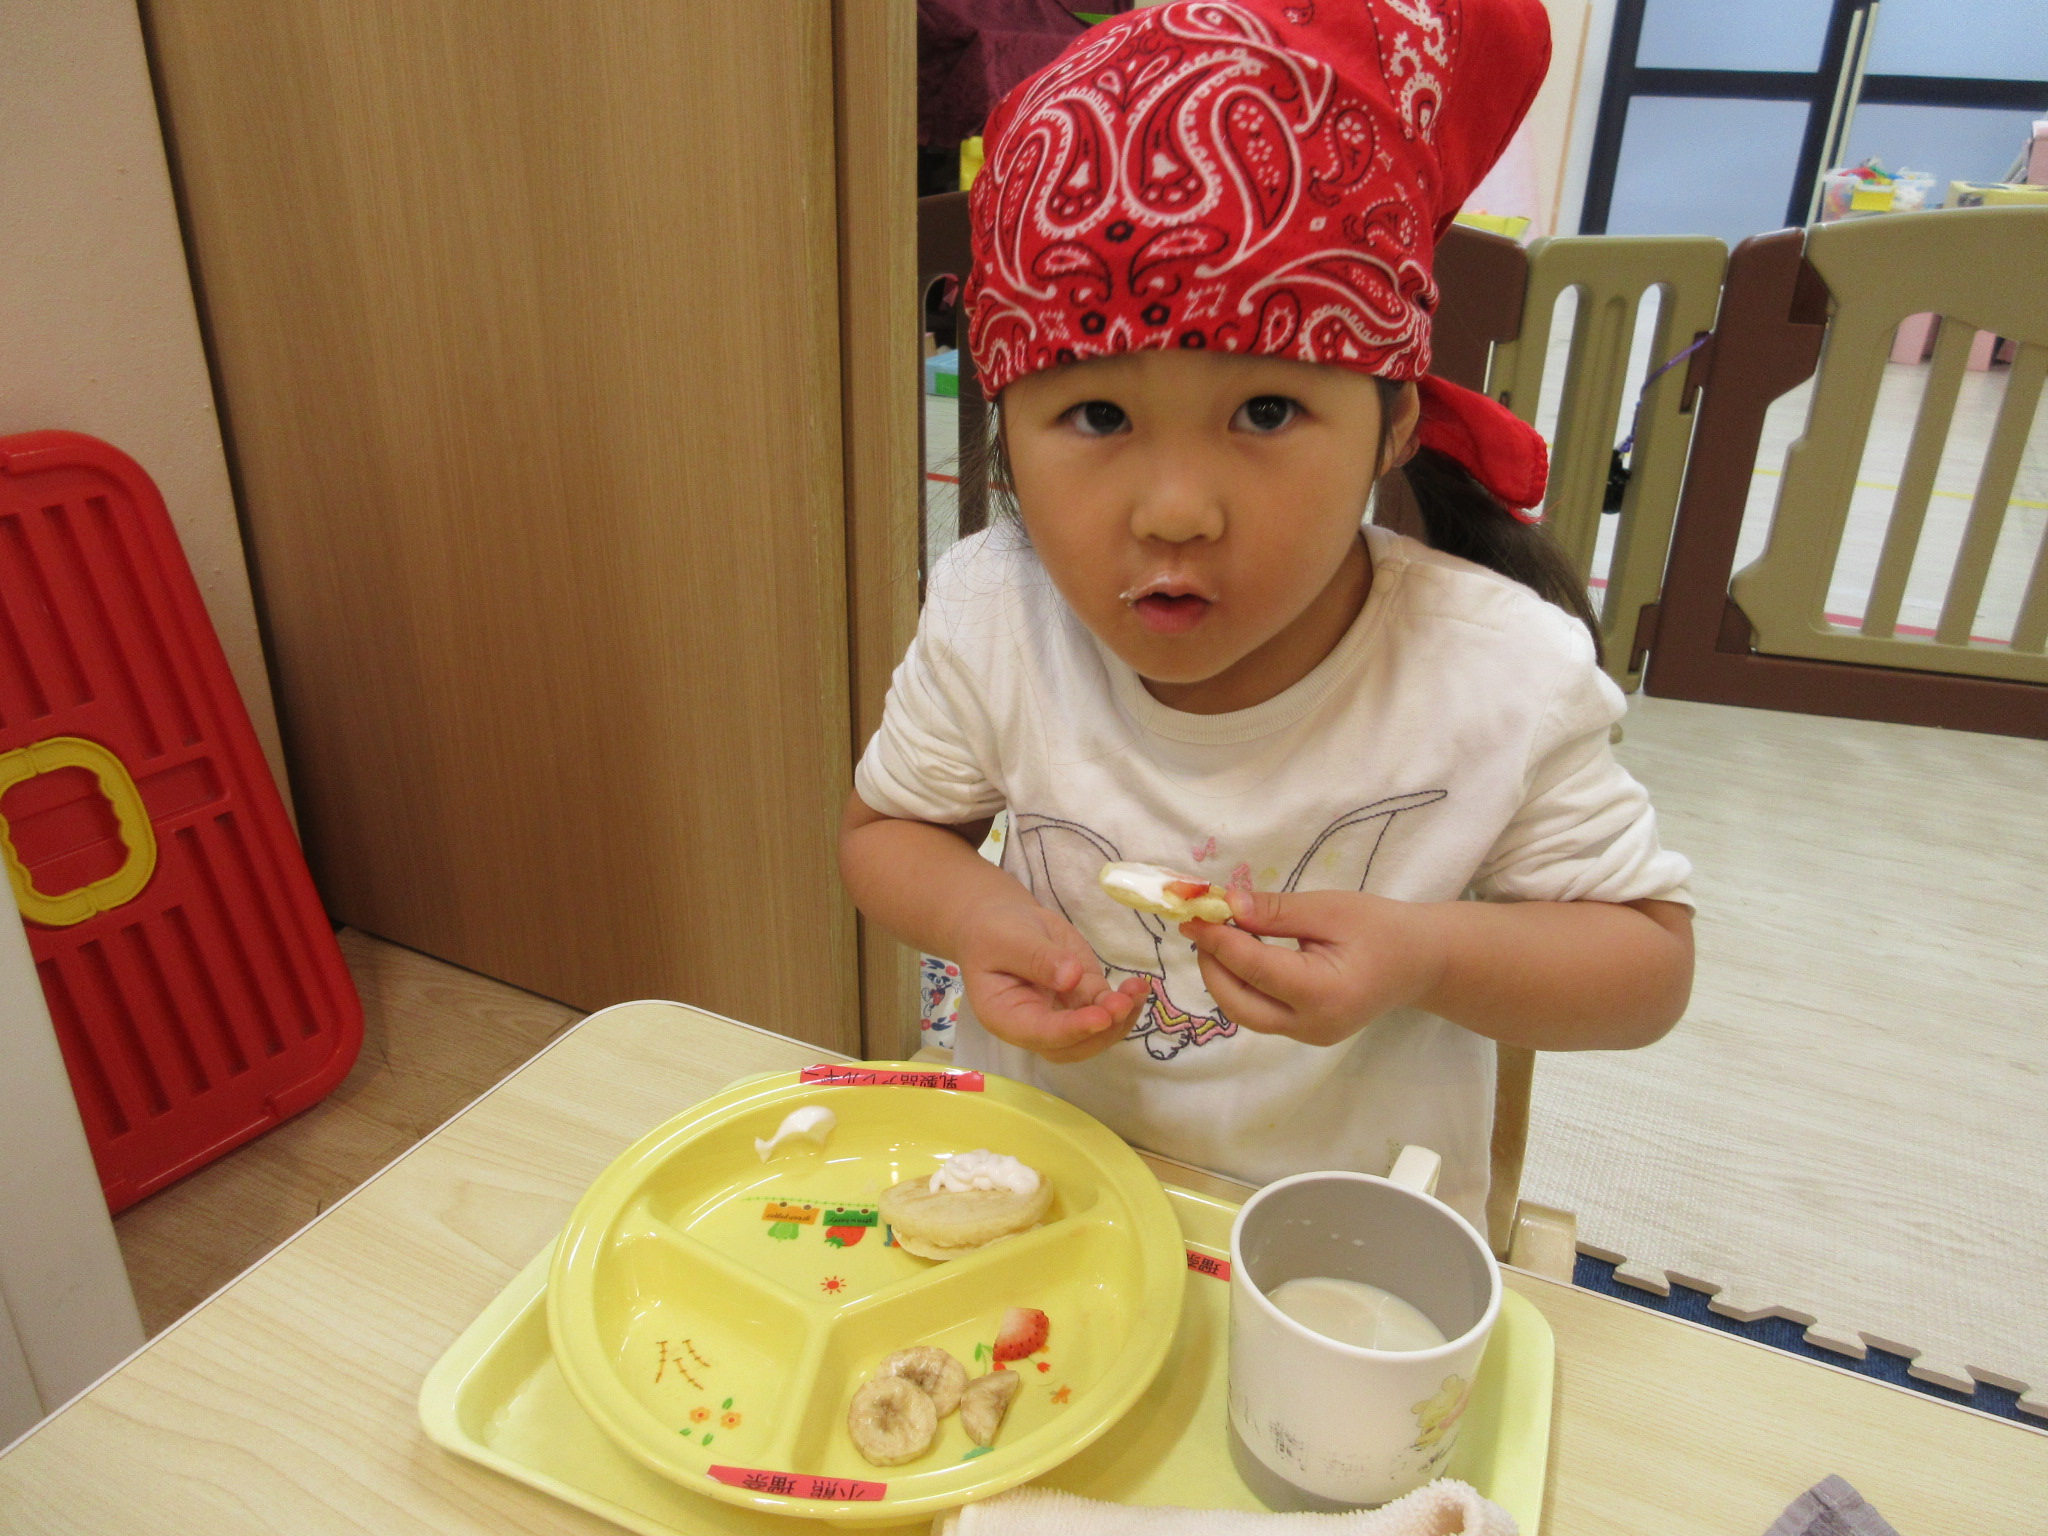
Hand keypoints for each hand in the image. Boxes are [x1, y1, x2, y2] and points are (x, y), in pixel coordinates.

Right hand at [956, 901, 1149, 1063]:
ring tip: (1136, 991)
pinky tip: (1139, 986)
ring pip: (1095, 1033)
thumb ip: (1036, 958)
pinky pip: (1107, 1009)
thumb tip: (1071, 977)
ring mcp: (1063, 1014)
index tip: (1100, 1016)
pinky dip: (1127, 1002)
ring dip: (1120, 1018)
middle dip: (1100, 1031)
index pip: (1041, 1034)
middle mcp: (1036, 1025)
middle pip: (1071, 1047)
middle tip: (1121, 1004)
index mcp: (1006, 1017)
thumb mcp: (1005, 939)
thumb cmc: (994, 932)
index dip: (1072, 1030)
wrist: (1001, 922)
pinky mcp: (1084, 997)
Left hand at [1181, 889, 1443, 1047]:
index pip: (1252, 968)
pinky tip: (1242, 954)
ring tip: (1220, 937)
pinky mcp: (1306, 1033)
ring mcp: (1309, 1036)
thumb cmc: (1381, 928)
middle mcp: (1311, 1025)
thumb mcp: (1329, 909)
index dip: (1217, 940)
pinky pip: (1261, 1013)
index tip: (1192, 914)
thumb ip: (1275, 911)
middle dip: (1213, 965)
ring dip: (1223, 977)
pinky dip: (1242, 985)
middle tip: (1203, 927)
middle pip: (1238, 1003)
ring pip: (1245, 1013)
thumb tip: (1226, 905)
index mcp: (1321, 993)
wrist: (1420, 962)